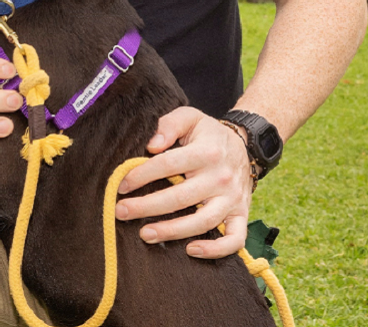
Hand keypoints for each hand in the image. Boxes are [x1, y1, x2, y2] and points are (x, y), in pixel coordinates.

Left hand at [114, 106, 252, 257]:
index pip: (168, 165)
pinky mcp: (241, 214)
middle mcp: (220, 177)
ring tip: (145, 234)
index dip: (141, 176)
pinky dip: (215, 250)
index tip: (122, 185)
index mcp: (206, 152)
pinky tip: (191, 250)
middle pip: (180, 198)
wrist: (247, 146)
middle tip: (121, 212)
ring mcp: (232, 199)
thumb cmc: (209, 135)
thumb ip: (169, 125)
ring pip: (202, 222)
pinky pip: (234, 240)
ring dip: (171, 232)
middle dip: (146, 207)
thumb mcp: (191, 118)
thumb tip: (151, 145)